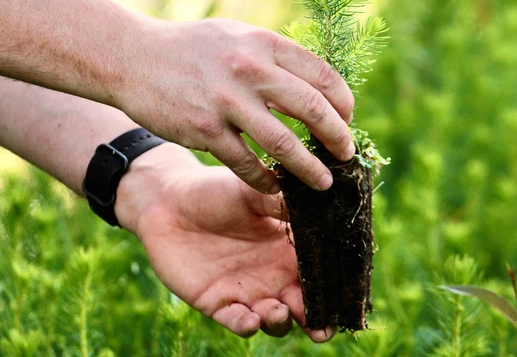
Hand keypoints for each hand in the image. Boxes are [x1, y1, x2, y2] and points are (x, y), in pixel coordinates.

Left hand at [116, 144, 333, 341]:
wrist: (169, 201)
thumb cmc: (216, 190)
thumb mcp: (253, 190)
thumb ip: (284, 201)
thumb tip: (323, 199)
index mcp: (290, 248)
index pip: (321, 272)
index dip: (336, 286)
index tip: (347, 295)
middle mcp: (275, 275)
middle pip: (305, 305)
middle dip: (317, 320)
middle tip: (321, 326)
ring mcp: (249, 292)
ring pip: (276, 320)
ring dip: (282, 323)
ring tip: (279, 312)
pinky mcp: (219, 303)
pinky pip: (238, 322)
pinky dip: (247, 325)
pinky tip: (250, 319)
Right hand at [118, 17, 354, 192]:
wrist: (132, 57)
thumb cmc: (192, 48)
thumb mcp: (237, 36)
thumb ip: (274, 56)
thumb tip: (317, 86)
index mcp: (264, 43)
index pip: (324, 75)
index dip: (344, 103)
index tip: (347, 120)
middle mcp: (250, 69)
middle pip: (313, 109)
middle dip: (338, 138)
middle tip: (346, 155)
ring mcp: (227, 101)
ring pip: (285, 145)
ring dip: (311, 170)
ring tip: (323, 183)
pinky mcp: (205, 130)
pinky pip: (248, 165)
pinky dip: (267, 180)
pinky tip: (275, 187)